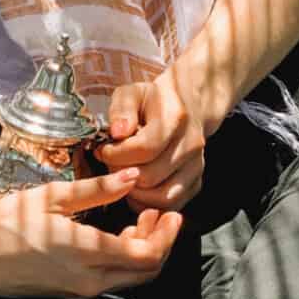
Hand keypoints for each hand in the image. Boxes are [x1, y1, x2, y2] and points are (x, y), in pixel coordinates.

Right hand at [0, 167, 183, 298]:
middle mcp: (89, 281)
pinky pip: (111, 281)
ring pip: (130, 279)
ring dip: (143, 252)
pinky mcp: (70, 294)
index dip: (166, 235)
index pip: (147, 254)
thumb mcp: (52, 196)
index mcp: (87, 254)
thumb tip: (133, 176)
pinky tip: (115, 234)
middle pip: (146, 272)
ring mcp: (80, 292)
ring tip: (139, 219)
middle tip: (160, 213)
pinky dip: (123, 260)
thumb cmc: (8, 220)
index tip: (171, 211)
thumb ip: (96, 190)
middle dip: (161, 243)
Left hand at [94, 68, 205, 209]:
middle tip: (108, 164)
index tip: (101, 149)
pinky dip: (148, 203)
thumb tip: (117, 132)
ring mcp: (196, 166)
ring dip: (134, 193)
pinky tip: (134, 188)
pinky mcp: (195, 183)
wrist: (189, 106)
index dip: (116, 154)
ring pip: (161, 197)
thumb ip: (121, 109)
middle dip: (121, 173)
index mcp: (176, 117)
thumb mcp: (132, 93)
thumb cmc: (153, 100)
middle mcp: (191, 144)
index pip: (144, 148)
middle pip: (150, 176)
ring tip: (120, 176)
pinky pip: (169, 205)